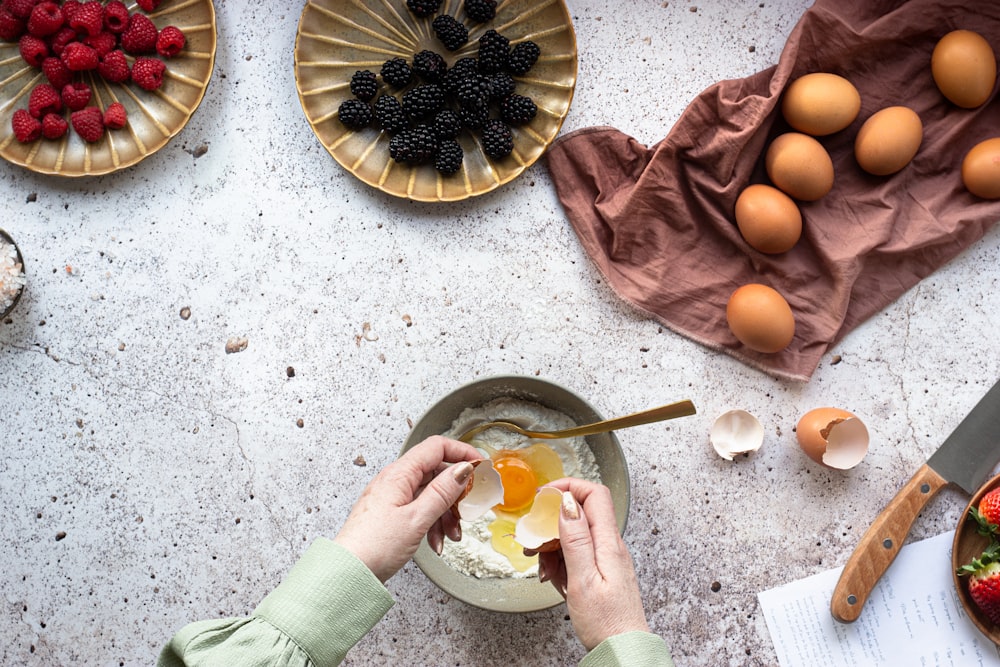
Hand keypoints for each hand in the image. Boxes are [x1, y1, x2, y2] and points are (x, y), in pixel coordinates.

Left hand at [334, 435, 480, 582]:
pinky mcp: (391, 514)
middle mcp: (394, 480)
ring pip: (430, 494)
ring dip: (446, 513)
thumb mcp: (417, 518)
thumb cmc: (375, 547)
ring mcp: (392, 497)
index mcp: (399, 474)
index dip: (461, 452)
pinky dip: (433, 523)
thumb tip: (463, 469)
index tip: (480, 466)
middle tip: (468, 509)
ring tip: (452, 535)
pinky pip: (419, 509)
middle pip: (436, 473)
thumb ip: (442, 492)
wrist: (349, 573)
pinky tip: (436, 542)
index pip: (436, 447)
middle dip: (456, 493)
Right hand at [528, 478, 650, 650]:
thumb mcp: (583, 580)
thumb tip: (568, 503)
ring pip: (575, 535)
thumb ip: (575, 539)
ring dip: (554, 545)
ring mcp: (606, 558)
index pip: (594, 494)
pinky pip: (577, 554)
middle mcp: (610, 545)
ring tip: (543, 566)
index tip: (544, 495)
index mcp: (608, 543)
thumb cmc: (606, 622)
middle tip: (534, 539)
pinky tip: (555, 576)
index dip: (568, 487)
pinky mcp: (601, 571)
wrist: (622, 650)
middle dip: (553, 521)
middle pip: (581, 513)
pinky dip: (561, 561)